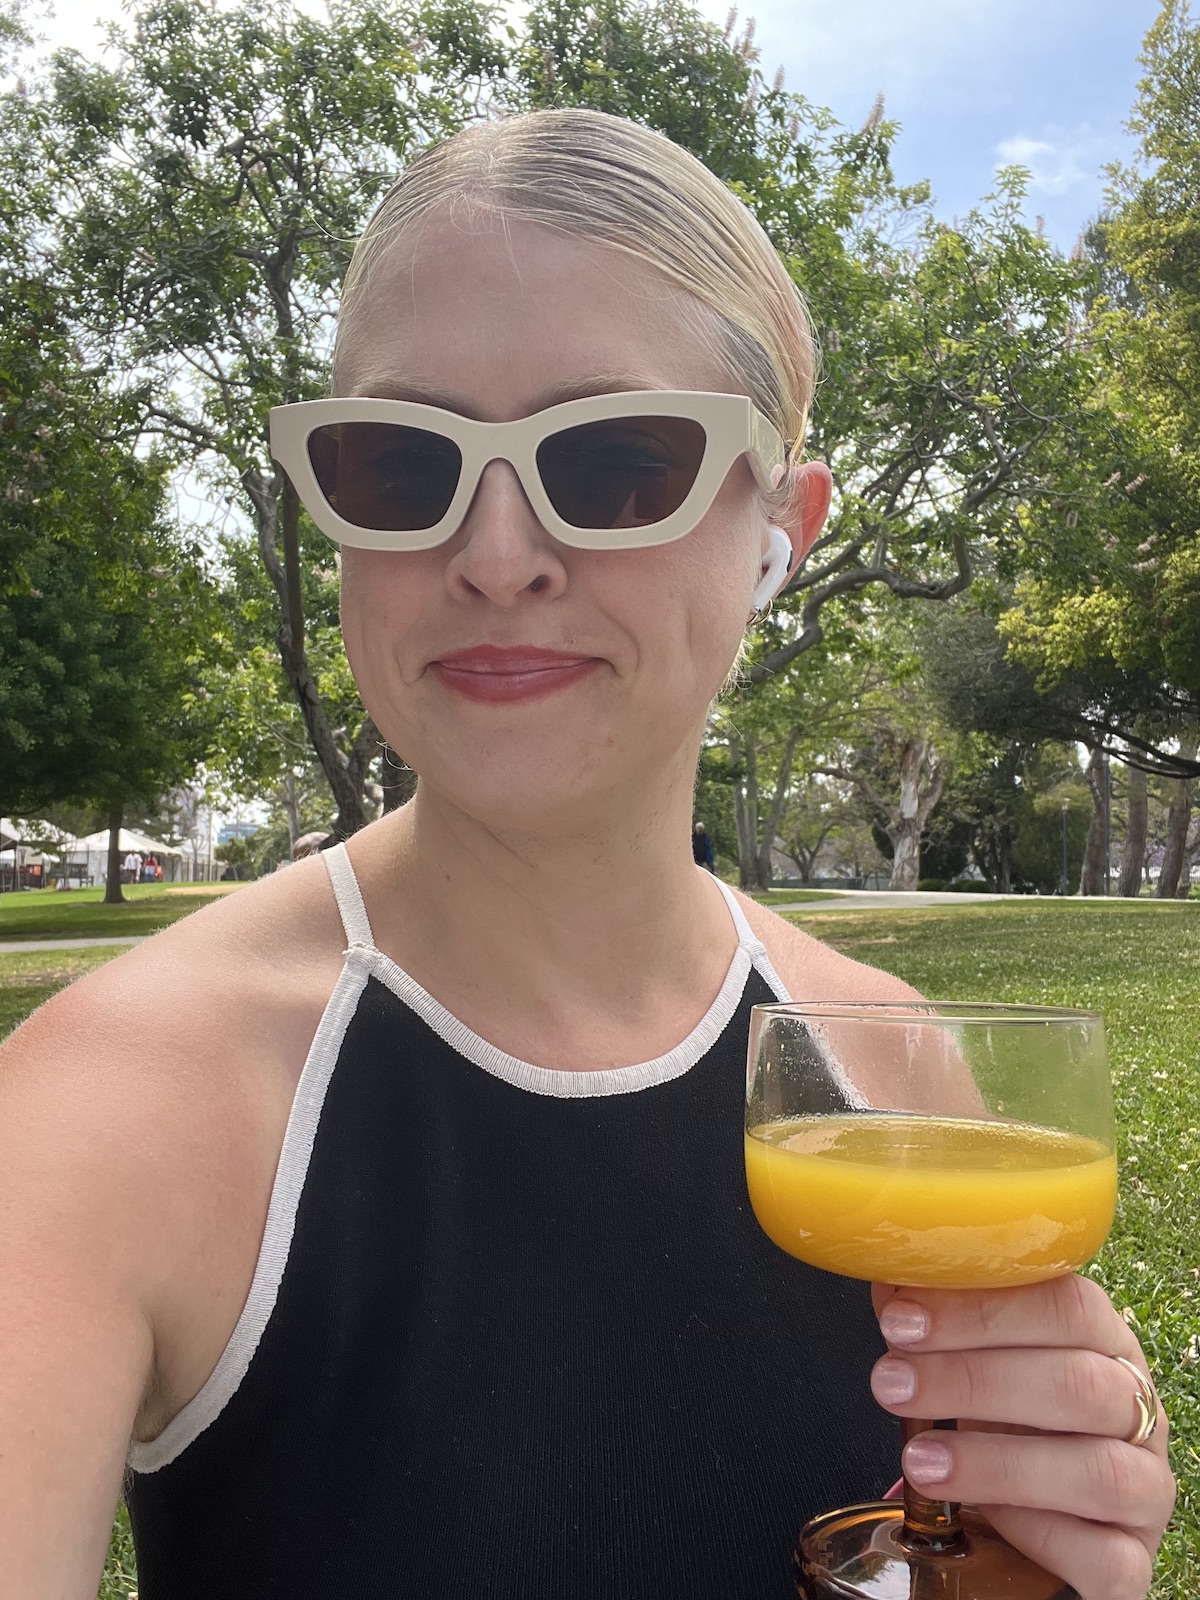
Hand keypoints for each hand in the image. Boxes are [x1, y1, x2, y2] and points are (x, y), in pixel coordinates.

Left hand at [870, 1276, 1175, 1599]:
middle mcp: (1136, 1409)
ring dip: (996, 1463)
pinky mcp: (1133, 1558)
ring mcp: (1146, 1487)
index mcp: (1102, 1341)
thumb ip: (935, 1321)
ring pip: (1099, 1473)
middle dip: (972, 1380)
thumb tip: (889, 1280)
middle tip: (892, 1384)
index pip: (1066, 1305)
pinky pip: (1105, 1557)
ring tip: (917, 1460)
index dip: (980, 1310)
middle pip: (1079, 1384)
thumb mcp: (970, 1357)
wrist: (1031, 1514)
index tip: (900, 1321)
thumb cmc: (1002, 1414)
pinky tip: (984, 1521)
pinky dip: (1038, 1534)